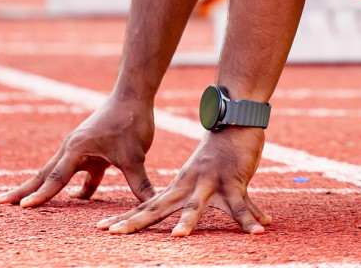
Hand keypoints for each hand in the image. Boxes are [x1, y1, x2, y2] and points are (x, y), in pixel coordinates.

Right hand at [0, 96, 156, 207]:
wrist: (133, 96)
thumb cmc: (130, 122)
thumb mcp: (135, 156)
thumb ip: (140, 183)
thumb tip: (152, 205)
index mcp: (76, 148)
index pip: (55, 177)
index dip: (41, 195)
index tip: (24, 207)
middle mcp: (72, 149)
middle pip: (43, 175)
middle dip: (23, 190)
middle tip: (0, 203)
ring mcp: (79, 151)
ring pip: (56, 174)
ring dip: (41, 189)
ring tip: (23, 204)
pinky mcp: (91, 153)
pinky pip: (77, 174)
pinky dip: (76, 188)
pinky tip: (76, 200)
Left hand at [97, 127, 270, 236]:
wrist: (233, 122)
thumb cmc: (217, 153)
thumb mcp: (198, 178)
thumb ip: (192, 204)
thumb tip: (180, 225)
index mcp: (178, 187)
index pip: (146, 206)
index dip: (126, 219)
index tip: (102, 229)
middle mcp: (188, 186)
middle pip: (158, 209)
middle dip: (135, 223)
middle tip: (113, 234)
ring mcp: (209, 183)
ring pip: (196, 207)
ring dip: (188, 222)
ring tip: (177, 238)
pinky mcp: (232, 182)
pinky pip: (242, 205)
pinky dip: (249, 219)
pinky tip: (259, 230)